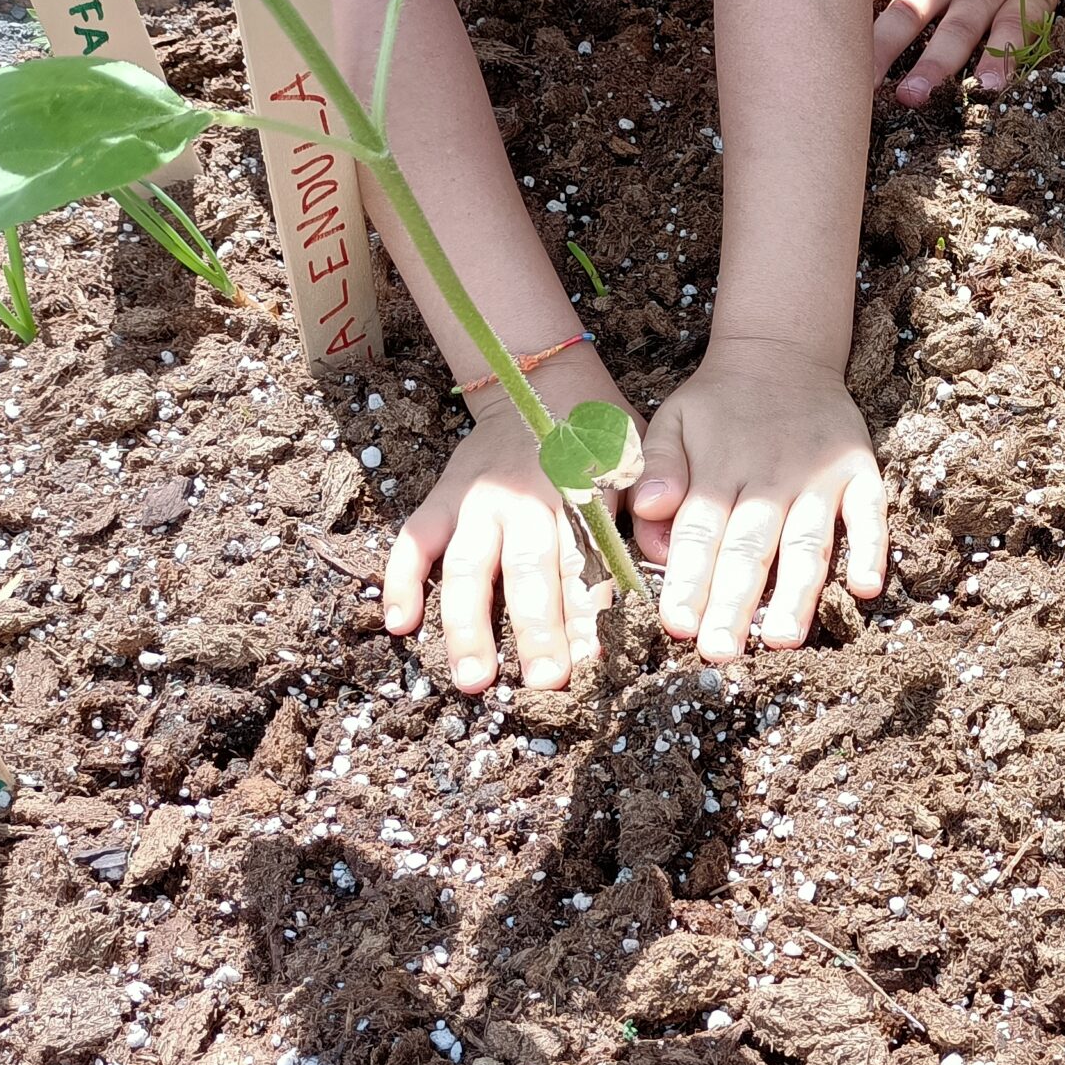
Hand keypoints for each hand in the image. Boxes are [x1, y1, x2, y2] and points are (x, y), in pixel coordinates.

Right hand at [381, 347, 628, 692]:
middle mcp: (525, 500)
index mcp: (578, 495)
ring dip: (468, 625)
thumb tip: (664, 571)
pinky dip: (402, 579)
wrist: (542, 382)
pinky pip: (416, 539)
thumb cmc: (599, 441)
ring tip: (473, 679)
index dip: (589, 612)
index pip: (585, 563)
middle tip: (545, 682)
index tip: (595, 660)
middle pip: (529, 572)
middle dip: (537, 630)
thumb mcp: (635, 467)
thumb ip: (645, 518)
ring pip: (469, 567)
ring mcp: (478, 500)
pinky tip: (400, 624)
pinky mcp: (443, 496)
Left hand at [628, 341, 887, 660]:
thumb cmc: (718, 404)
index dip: (688, 580)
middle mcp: (770, 476)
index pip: (699, 532)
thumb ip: (655, 469)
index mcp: (718, 469)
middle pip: (750, 548)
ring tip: (781, 639)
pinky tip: (866, 589)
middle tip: (720, 651)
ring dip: (796, 593)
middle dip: (733, 603)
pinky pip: (871, 514)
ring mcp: (820, 477)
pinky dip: (872, 549)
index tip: (677, 625)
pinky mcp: (860, 472)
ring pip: (807, 542)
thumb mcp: (672, 422)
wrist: (782, 351)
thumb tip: (649, 512)